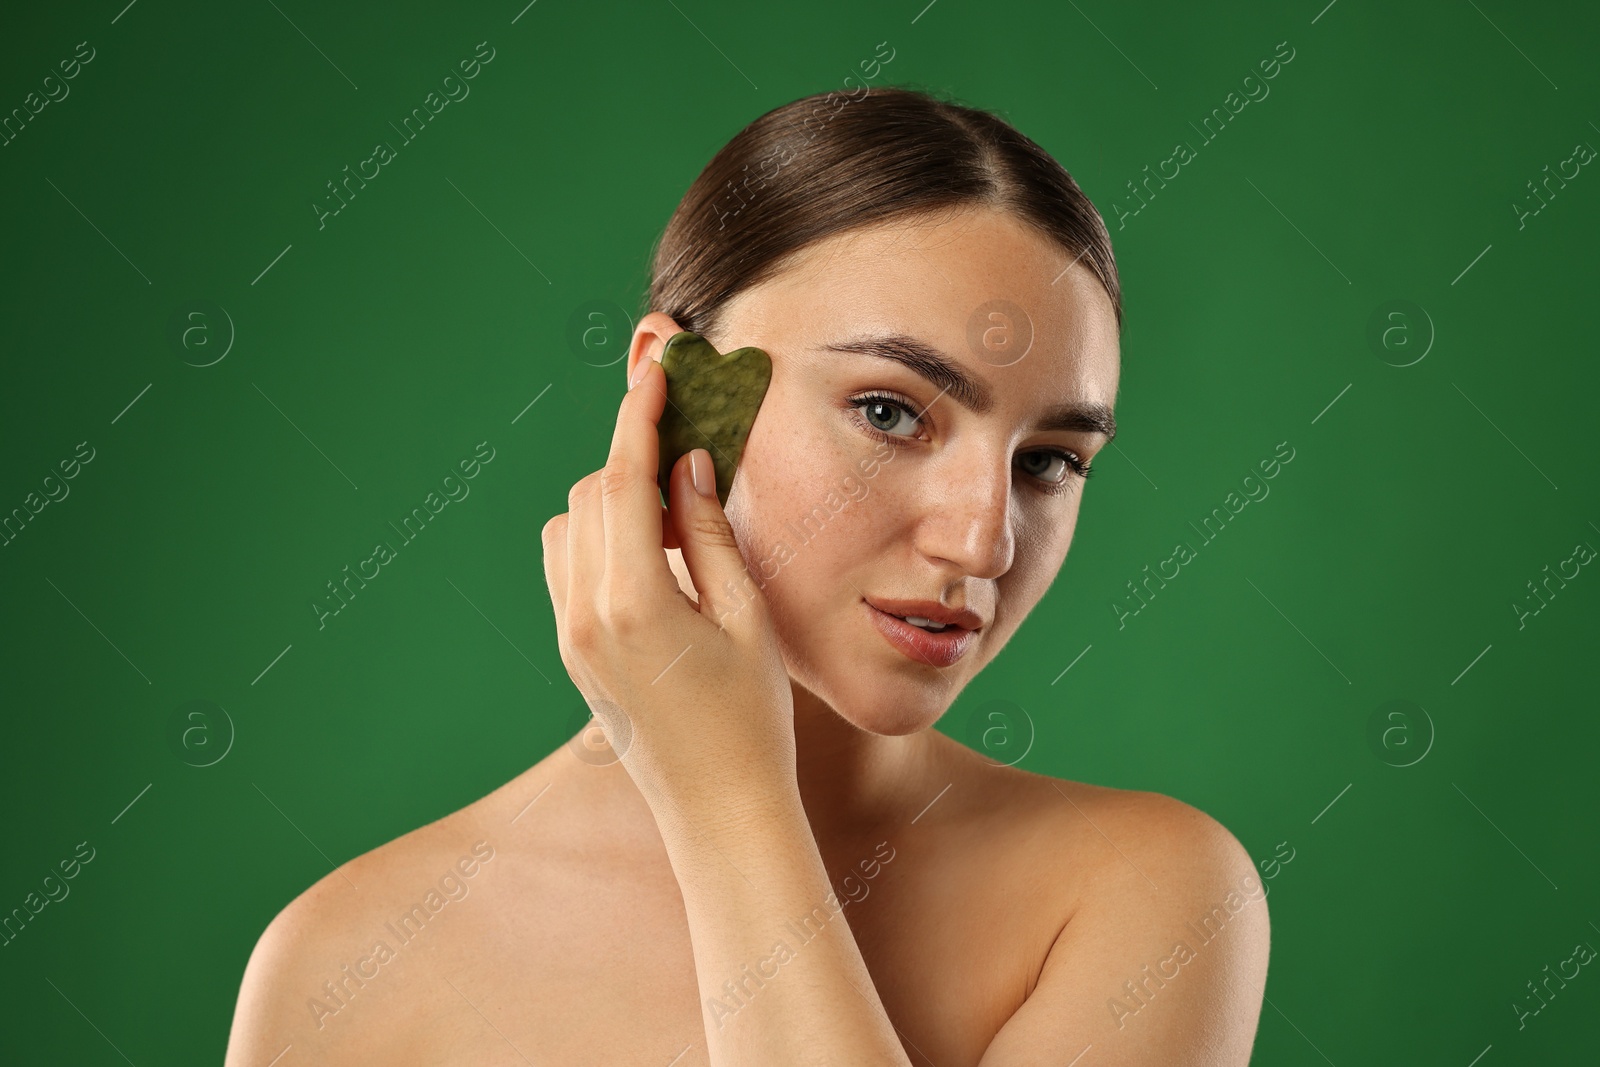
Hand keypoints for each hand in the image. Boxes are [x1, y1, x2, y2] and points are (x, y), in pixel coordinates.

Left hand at [540, 355, 797, 824]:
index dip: (640, 415)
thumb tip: (685, 462)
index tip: (656, 368)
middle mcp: (584, 614)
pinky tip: (654, 556)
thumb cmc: (752, 718)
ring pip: (570, 525)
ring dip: (615, 500)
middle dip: (634, 457)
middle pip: (592, 494)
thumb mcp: (745, 616)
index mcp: (633, 601)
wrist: (719, 811)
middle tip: (689, 445)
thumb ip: (709, 532)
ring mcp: (570, 636)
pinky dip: (600, 538)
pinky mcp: (572, 653)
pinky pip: (567, 565)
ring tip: (678, 516)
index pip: (624, 479)